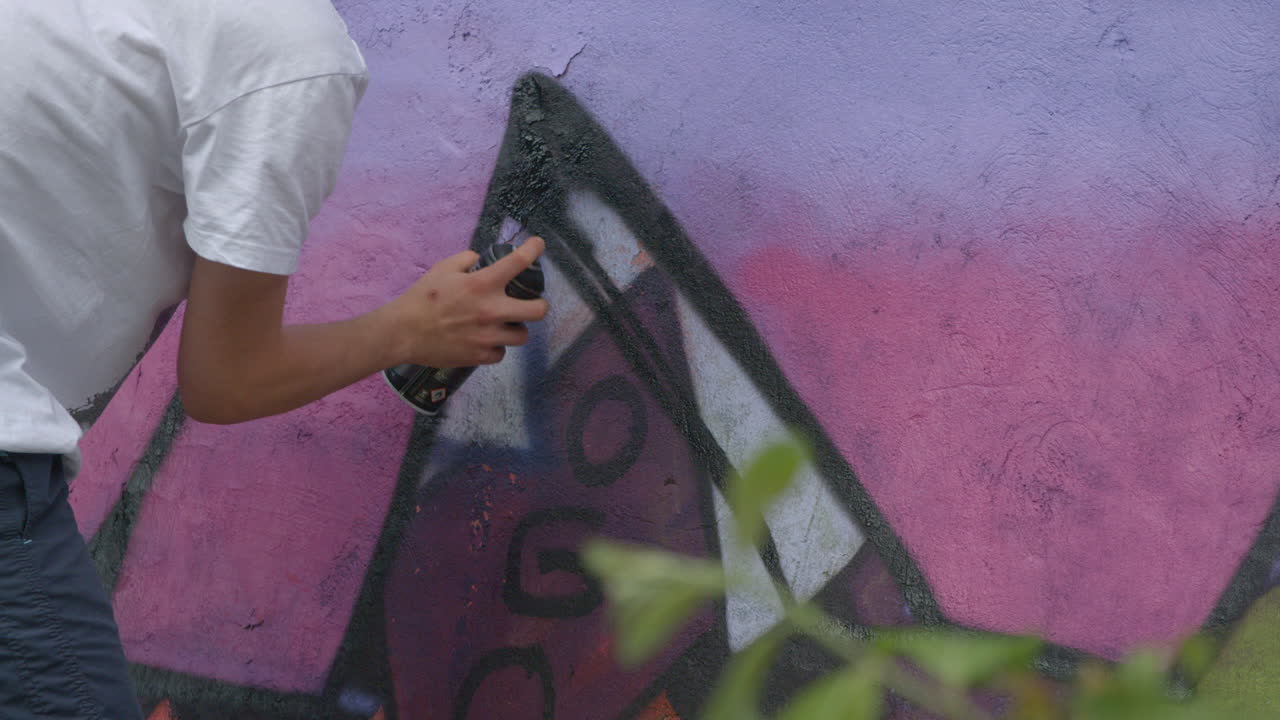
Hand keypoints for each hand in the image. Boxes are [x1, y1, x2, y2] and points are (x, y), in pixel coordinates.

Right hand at [382, 237, 549, 367]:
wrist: (402, 333)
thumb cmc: (420, 298)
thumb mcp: (442, 269)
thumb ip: (466, 260)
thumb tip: (480, 259)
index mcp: (482, 284)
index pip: (519, 262)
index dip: (533, 249)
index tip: (537, 245)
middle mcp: (491, 310)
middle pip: (539, 311)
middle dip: (539, 305)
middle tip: (530, 303)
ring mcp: (488, 336)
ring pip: (522, 336)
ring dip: (516, 328)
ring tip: (504, 325)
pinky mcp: (480, 356)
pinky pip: (501, 353)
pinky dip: (496, 347)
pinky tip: (486, 340)